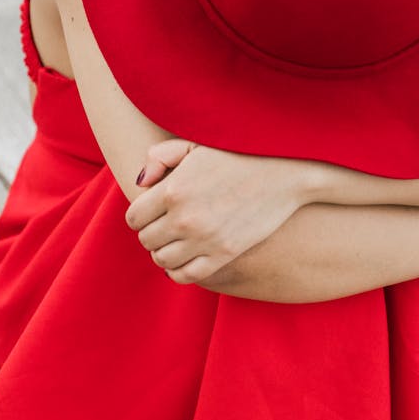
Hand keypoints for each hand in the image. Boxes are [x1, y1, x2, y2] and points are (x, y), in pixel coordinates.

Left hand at [124, 138, 314, 283]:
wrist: (284, 172)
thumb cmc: (238, 154)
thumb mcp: (195, 145)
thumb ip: (160, 156)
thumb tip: (141, 183)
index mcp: (172, 189)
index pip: (134, 217)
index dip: (141, 215)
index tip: (154, 210)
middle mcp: (184, 218)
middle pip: (146, 240)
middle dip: (152, 232)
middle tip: (166, 225)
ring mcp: (204, 239)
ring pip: (162, 260)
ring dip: (164, 251)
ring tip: (176, 241)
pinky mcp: (224, 255)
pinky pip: (186, 275)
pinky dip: (178, 270)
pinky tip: (186, 257)